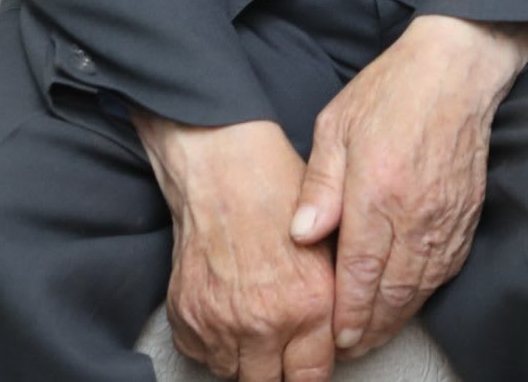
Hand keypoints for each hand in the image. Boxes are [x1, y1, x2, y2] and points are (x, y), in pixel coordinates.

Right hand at [134, 115, 337, 381]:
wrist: (221, 167)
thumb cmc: (275, 193)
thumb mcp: (329, 244)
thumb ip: (335, 300)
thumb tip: (340, 339)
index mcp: (308, 304)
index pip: (311, 378)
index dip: (310, 374)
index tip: (307, 368)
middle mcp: (264, 322)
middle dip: (278, 370)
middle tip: (281, 348)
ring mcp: (220, 322)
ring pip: (234, 373)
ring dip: (246, 358)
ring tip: (255, 322)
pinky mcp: (187, 316)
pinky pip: (203, 354)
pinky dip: (214, 343)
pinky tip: (228, 312)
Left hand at [289, 15, 527, 356]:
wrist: (457, 68)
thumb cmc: (393, 90)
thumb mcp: (335, 125)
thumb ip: (319, 185)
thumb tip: (301, 236)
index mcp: (377, 192)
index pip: (361, 274)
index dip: (347, 313)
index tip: (334, 335)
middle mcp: (416, 214)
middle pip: (393, 293)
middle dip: (370, 327)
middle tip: (349, 346)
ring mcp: (446, 217)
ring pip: (421, 287)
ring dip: (396, 317)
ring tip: (374, 333)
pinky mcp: (466, 214)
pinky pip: (446, 268)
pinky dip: (425, 293)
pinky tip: (409, 300)